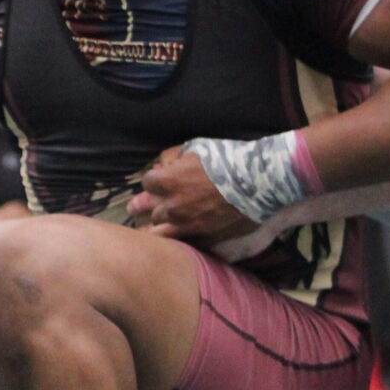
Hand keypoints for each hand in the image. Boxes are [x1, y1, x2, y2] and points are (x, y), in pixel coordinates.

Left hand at [126, 146, 253, 246]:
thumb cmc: (225, 160)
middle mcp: (170, 205)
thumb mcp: (196, 148)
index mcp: (166, 180)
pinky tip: (164, 240)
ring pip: (155, 231)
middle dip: (143, 205)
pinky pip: (175, 242)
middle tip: (136, 208)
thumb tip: (163, 164)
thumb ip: (175, 156)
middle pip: (146, 208)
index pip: (146, 182)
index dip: (152, 181)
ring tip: (145, 229)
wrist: (253, 183)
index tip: (157, 180)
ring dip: (150, 227)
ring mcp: (183, 223)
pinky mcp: (198, 235)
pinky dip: (169, 239)